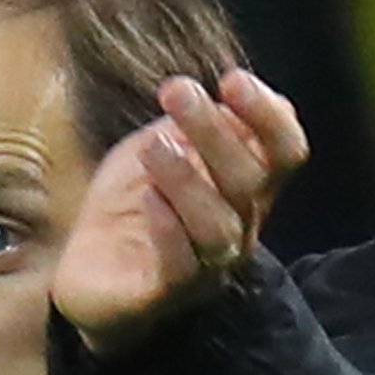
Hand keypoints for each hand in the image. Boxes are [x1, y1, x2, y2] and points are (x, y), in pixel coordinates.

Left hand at [52, 68, 308, 354]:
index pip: (285, 151)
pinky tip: (148, 197)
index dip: (269, 116)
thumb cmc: (132, 204)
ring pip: (219, 226)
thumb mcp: (161, 147)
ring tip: (153, 146)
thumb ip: (191, 123)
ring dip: (189, 180)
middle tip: (175, 91)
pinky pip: (182, 265)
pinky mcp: (167, 293)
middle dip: (215, 130)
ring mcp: (207, 265)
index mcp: (246, 187)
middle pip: (250, 180)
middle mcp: (238, 227)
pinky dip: (168, 227)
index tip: (232, 81)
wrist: (89, 274)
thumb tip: (222, 91)